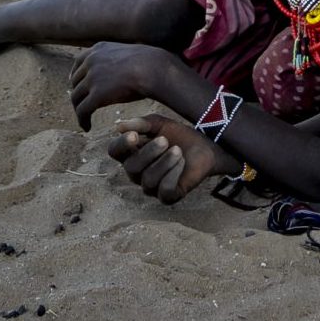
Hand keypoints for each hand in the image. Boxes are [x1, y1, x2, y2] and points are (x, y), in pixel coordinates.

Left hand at [69, 41, 168, 130]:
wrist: (154, 69)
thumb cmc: (149, 64)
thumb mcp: (126, 54)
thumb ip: (116, 60)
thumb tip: (119, 68)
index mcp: (98, 49)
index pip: (78, 63)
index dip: (75, 77)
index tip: (77, 87)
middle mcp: (91, 61)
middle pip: (75, 81)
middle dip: (78, 94)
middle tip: (83, 105)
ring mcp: (92, 77)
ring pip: (76, 97)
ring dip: (79, 110)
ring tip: (84, 119)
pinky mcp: (96, 94)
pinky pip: (82, 110)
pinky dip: (82, 120)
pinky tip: (87, 127)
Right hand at [107, 114, 236, 204]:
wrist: (205, 147)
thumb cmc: (178, 136)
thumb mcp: (160, 124)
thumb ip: (141, 124)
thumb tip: (118, 126)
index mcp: (131, 153)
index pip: (115, 151)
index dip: (121, 145)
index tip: (135, 135)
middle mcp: (137, 172)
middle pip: (131, 167)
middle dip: (148, 152)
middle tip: (165, 140)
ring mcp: (151, 186)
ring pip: (148, 180)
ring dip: (164, 162)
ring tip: (178, 150)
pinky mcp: (167, 197)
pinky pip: (164, 191)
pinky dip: (173, 175)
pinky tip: (181, 163)